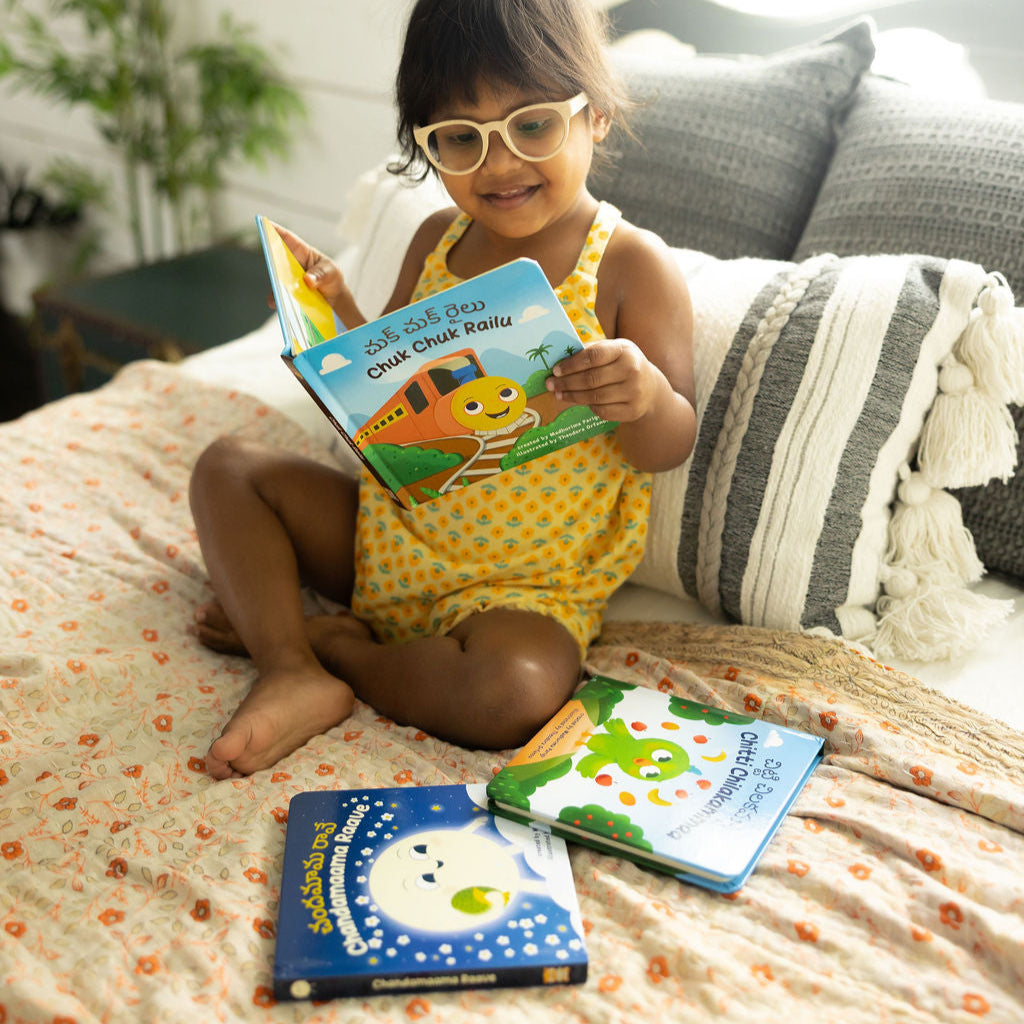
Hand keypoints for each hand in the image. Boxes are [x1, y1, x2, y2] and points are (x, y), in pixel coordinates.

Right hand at [272, 223, 364, 327]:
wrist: (334, 300)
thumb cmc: (331, 278)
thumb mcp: (331, 273)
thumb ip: (321, 275)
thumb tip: (308, 280)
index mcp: (301, 252)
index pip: (286, 238)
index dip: (274, 229)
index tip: (264, 223)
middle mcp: (289, 265)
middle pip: (275, 258)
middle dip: (272, 258)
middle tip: (272, 261)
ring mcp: (286, 281)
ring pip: (274, 280)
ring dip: (277, 285)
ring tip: (283, 291)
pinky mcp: (285, 296)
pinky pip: (277, 298)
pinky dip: (279, 302)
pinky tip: (282, 306)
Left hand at [545, 339, 663, 422]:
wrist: (650, 387)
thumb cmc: (622, 365)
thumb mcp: (613, 351)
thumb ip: (591, 352)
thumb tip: (560, 360)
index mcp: (624, 350)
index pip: (593, 356)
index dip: (571, 364)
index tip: (555, 370)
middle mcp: (632, 370)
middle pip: (591, 379)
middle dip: (566, 383)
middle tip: (550, 385)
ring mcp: (634, 392)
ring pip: (595, 397)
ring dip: (573, 397)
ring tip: (559, 394)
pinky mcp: (633, 410)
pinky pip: (602, 411)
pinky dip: (589, 407)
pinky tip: (580, 402)